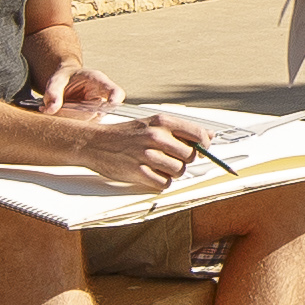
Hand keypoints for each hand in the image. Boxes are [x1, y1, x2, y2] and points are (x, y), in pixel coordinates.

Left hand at [32, 53, 122, 115]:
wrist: (64, 83)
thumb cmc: (63, 78)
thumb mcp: (56, 80)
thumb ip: (53, 92)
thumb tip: (51, 110)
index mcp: (97, 82)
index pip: (114, 91)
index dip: (115, 98)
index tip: (112, 104)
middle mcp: (101, 97)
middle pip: (98, 112)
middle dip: (77, 113)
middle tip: (58, 108)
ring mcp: (96, 111)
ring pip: (89, 122)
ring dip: (71, 119)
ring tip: (55, 110)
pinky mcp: (89, 120)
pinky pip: (82, 127)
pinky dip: (68, 124)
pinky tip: (58, 115)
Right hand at [75, 108, 217, 192]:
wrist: (95, 143)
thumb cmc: (126, 134)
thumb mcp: (152, 123)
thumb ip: (181, 129)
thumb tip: (210, 135)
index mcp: (162, 121)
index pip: (199, 134)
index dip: (204, 145)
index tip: (201, 149)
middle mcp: (156, 137)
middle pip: (190, 156)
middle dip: (184, 160)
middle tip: (171, 158)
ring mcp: (147, 155)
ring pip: (179, 171)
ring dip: (172, 172)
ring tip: (159, 166)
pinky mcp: (138, 172)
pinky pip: (164, 183)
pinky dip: (161, 182)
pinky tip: (152, 174)